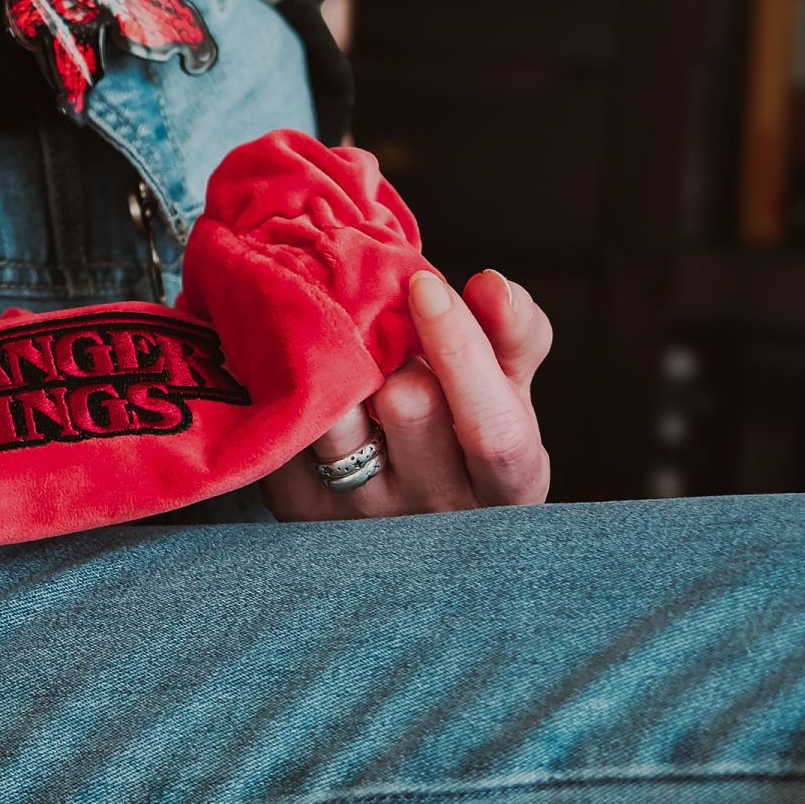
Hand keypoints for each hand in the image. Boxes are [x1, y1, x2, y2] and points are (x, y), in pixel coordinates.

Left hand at [263, 270, 552, 519]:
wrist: (396, 487)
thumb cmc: (461, 420)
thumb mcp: (504, 383)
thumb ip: (513, 332)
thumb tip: (492, 286)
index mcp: (506, 486)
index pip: (492, 428)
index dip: (460, 349)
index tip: (425, 285)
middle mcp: (436, 512)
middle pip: (409, 408)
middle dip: (395, 349)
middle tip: (382, 324)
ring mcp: (363, 517)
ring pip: (338, 419)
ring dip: (338, 364)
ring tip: (344, 344)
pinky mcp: (301, 509)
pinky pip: (291, 425)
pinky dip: (296, 383)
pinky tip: (306, 370)